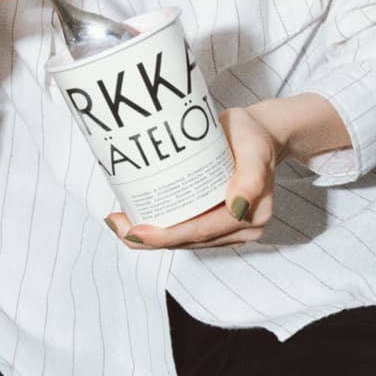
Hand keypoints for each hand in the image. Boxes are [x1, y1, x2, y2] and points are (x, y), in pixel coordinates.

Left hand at [108, 106, 281, 249]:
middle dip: (150, 240)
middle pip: (189, 241)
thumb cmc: (253, 137)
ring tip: (120, 222)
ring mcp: (231, 229)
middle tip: (117, 225)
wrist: (259, 133)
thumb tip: (237, 207)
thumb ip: (251, 177)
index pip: (202, 231)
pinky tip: (139, 220)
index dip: (166, 236)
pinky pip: (187, 233)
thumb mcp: (254, 149)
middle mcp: (244, 228)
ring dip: (152, 238)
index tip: (135, 231)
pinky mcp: (218, 224)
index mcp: (253, 215)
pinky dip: (162, 230)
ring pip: (185, 241)